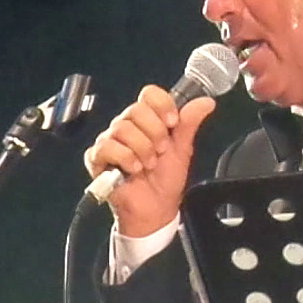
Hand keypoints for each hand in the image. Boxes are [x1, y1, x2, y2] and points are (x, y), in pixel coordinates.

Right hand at [83, 85, 215, 236]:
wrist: (155, 208)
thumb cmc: (166, 179)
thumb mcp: (182, 148)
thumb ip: (190, 123)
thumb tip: (206, 102)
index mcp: (147, 120)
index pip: (149, 94)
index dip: (162, 106)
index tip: (172, 123)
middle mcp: (126, 125)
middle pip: (136, 109)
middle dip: (155, 132)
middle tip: (161, 150)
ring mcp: (110, 140)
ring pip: (123, 128)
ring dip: (142, 149)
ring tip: (148, 164)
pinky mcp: (97, 157)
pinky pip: (108, 146)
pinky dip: (126, 158)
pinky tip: (133, 169)